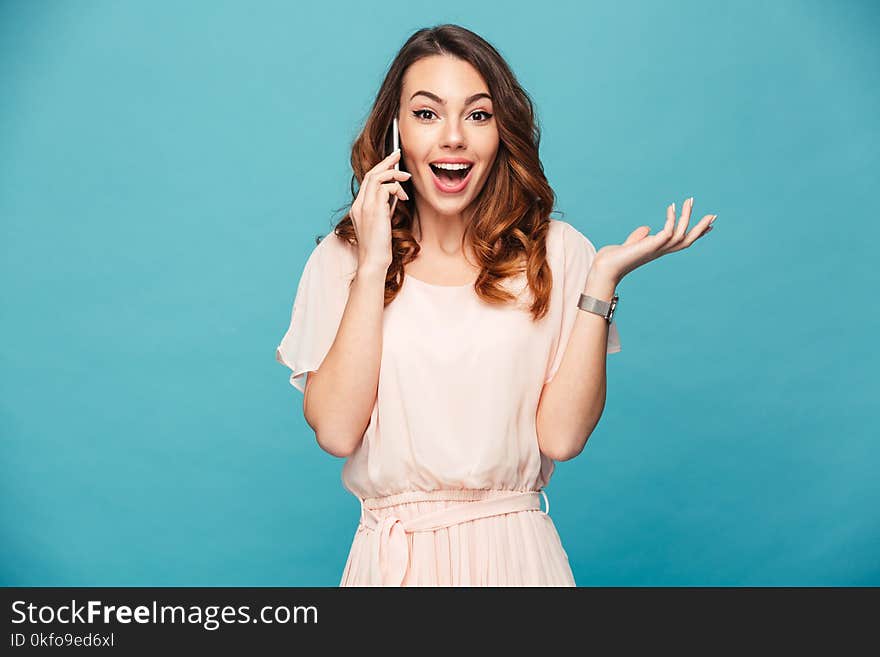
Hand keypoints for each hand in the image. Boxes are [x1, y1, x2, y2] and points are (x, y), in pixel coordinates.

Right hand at [350, 148, 411, 270]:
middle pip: (370, 174)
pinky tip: (404, 196)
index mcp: (358, 207)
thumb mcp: (382, 222)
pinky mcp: (373, 210)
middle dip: (386, 162)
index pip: (368, 181)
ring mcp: (364, 206)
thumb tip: (396, 193)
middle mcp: (359, 204)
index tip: (391, 162)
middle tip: (398, 154)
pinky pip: (384, 187)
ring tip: (406, 178)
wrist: (373, 261)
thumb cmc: (379, 246)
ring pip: (376, 176)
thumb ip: (385, 206)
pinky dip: (396, 187)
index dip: (380, 168)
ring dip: (393, 173)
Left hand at [592, 197, 716, 283]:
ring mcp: (656, 249)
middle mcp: (660, 250)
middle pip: (688, 240)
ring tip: (689, 200)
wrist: (605, 267)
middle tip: (713, 214)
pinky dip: (671, 219)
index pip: (682, 241)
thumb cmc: (615, 257)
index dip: (697, 233)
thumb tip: (647, 228)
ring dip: (687, 217)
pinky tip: (671, 207)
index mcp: (658, 250)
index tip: (710, 224)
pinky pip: (667, 232)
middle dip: (701, 228)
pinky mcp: (650, 246)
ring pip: (681, 234)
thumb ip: (639, 237)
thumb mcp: (631, 244)